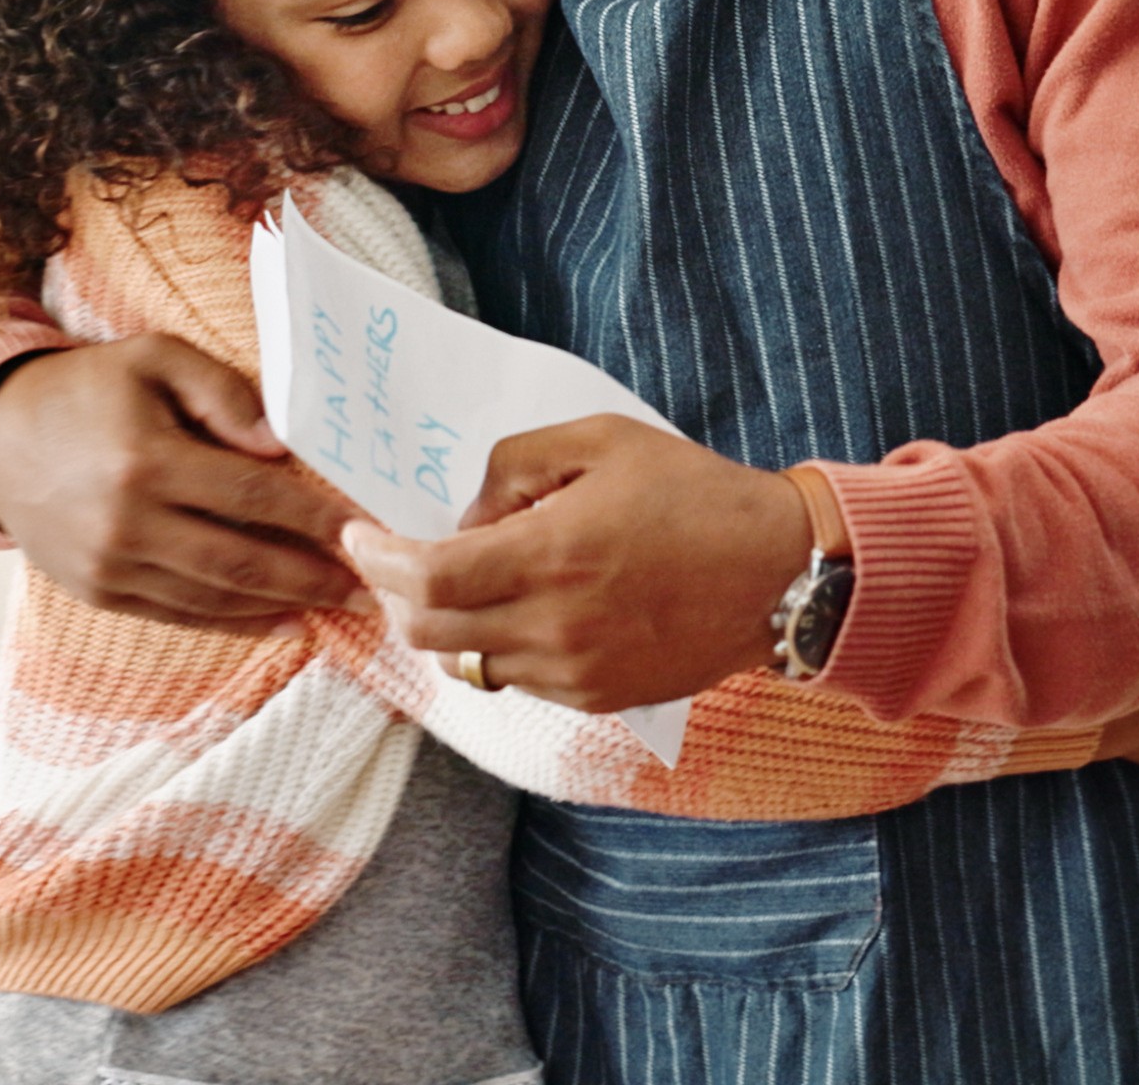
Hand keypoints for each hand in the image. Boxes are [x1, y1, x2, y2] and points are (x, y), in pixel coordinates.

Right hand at [0, 336, 369, 634]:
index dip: (313, 518)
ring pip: (214, 597)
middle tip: (371, 588)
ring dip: (283, 606)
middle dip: (313, 577)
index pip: (252, 495)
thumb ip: (223, 392)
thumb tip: (280, 445)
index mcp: (146, 460)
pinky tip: (282, 621)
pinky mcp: (99, 592)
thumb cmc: (89, 390)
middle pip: (241, 560)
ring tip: (338, 606)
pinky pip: (179, 615)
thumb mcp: (154, 359)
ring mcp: (110, 566)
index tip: (364, 529)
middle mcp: (127, 523)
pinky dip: (235, 623)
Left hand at [342, 415, 812, 713]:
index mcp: (551, 558)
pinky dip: (496, 647)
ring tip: (456, 583)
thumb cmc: (694, 495)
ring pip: (468, 666)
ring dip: (444, 627)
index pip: (425, 580)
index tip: (360, 537)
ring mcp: (575, 673)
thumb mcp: (601, 441)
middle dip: (394, 598)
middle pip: (429, 635)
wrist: (778, 573)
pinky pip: (517, 680)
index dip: (378, 560)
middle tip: (389, 563)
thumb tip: (468, 517)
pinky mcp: (597, 697)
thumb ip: (516, 465)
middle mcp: (554, 628)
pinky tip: (516, 608)